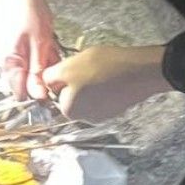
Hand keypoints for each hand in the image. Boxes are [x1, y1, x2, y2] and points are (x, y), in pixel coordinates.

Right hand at [0, 0, 62, 99]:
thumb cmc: (27, 10)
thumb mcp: (39, 44)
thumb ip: (38, 71)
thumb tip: (38, 97)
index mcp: (9, 63)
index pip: (21, 93)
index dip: (39, 93)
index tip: (54, 88)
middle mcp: (7, 59)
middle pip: (27, 80)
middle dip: (44, 76)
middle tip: (55, 60)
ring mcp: (12, 49)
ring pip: (32, 68)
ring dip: (45, 63)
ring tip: (51, 46)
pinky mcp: (18, 42)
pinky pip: (32, 56)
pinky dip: (43, 53)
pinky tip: (49, 42)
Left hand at [47, 43, 171, 122]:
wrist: (140, 71)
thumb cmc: (101, 68)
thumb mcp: (66, 67)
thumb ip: (49, 77)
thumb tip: (44, 82)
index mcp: (70, 111)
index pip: (55, 92)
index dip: (61, 76)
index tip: (71, 67)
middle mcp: (85, 118)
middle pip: (71, 94)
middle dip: (75, 80)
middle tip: (85, 66)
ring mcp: (103, 115)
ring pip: (87, 94)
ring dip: (89, 82)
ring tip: (99, 70)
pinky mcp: (116, 108)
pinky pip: (102, 95)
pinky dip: (104, 86)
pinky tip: (110, 76)